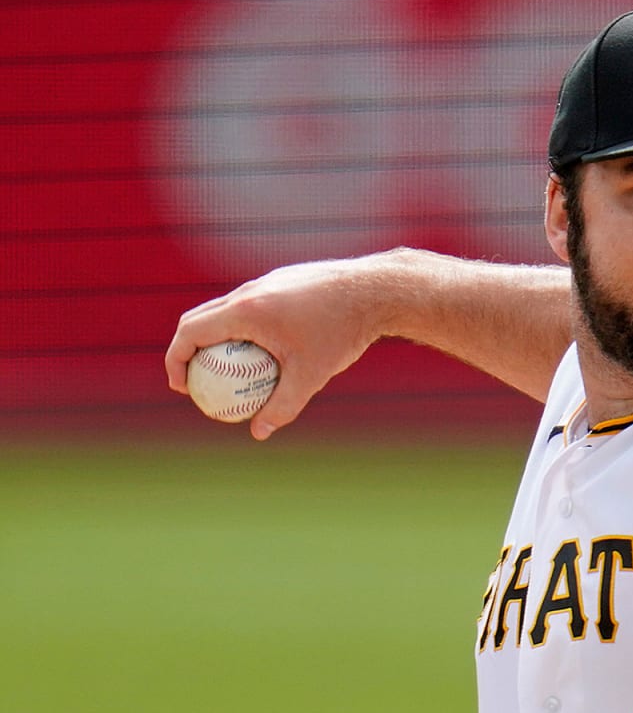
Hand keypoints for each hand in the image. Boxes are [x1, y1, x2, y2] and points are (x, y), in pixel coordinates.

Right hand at [165, 259, 380, 439]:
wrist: (376, 290)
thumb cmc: (343, 332)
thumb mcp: (312, 375)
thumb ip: (283, 406)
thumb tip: (259, 432)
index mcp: (246, 310)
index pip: (190, 331)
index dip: (176, 360)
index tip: (183, 387)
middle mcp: (251, 290)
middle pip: (200, 317)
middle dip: (188, 349)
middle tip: (195, 381)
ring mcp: (267, 281)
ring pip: (226, 309)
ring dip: (217, 337)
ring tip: (228, 370)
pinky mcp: (284, 281)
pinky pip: (252, 306)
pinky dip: (244, 328)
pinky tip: (266, 352)